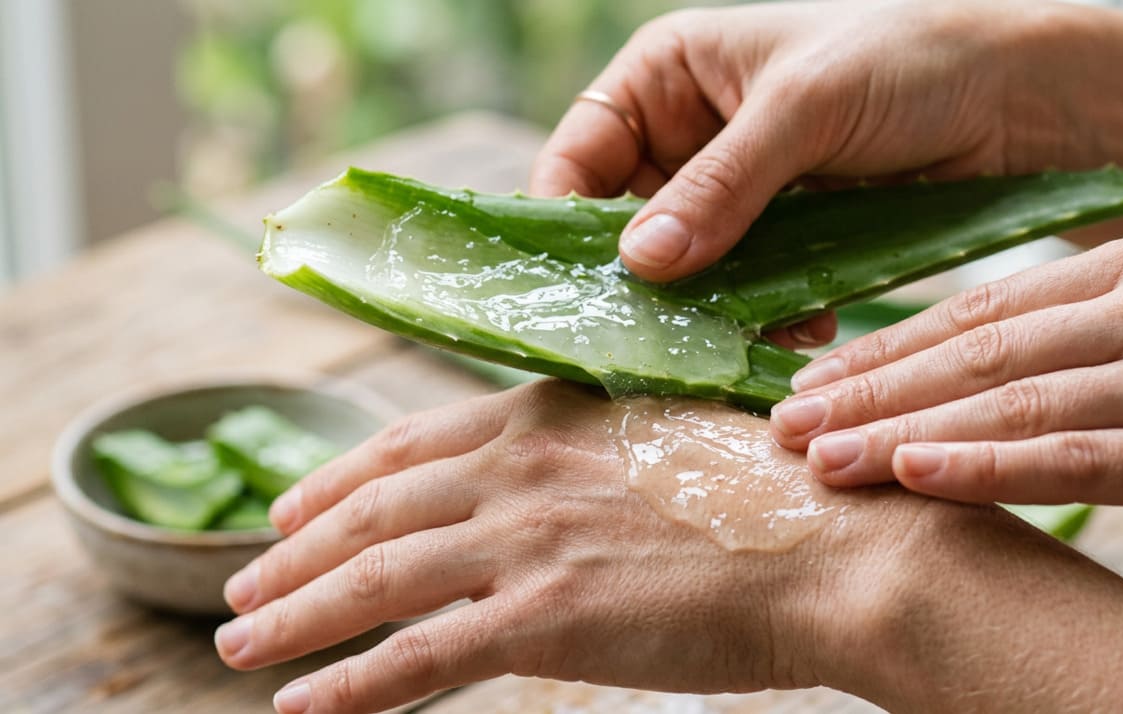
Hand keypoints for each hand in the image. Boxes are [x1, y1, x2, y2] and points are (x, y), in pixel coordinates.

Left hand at [213, 381, 924, 712]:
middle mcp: (519, 468)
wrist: (835, 548)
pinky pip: (414, 660)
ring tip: (239, 644)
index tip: (291, 511)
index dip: (337, 480)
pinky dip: (347, 687)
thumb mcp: (665, 439)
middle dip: (293, 554)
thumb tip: (553, 484)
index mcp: (548, 416)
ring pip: (372, 581)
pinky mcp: (542, 618)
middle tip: (243, 584)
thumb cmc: (774, 498)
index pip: (409, 444)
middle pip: (371, 512)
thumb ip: (590, 453)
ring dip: (293, 616)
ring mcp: (525, 540)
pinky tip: (300, 709)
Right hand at [529, 0, 1061, 347]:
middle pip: (626, 223)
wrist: (1018, 95)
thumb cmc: (906, 59)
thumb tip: (639, 261)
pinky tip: (804, 326)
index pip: (578, 156)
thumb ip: (719, 185)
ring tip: (745, 337)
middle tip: (660, 338)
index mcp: (667, 74)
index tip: (576, 292)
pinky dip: (765, 313)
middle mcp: (689, 132)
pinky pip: (746, 286)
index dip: (565, 224)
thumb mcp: (803, 110)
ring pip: (688, 266)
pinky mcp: (784, 233)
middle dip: (648, 281)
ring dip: (713, 306)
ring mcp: (736, 189)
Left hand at [771, 224, 1122, 549]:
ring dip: (906, 432)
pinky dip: (990, 466)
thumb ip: (1070, 342)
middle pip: (980, 349)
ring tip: (823, 456)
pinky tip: (916, 477)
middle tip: (787, 422)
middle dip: (874, 390)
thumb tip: (949, 379)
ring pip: (1014, 399)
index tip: (810, 380)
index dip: (886, 349)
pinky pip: (1079, 453)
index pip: (979, 308)